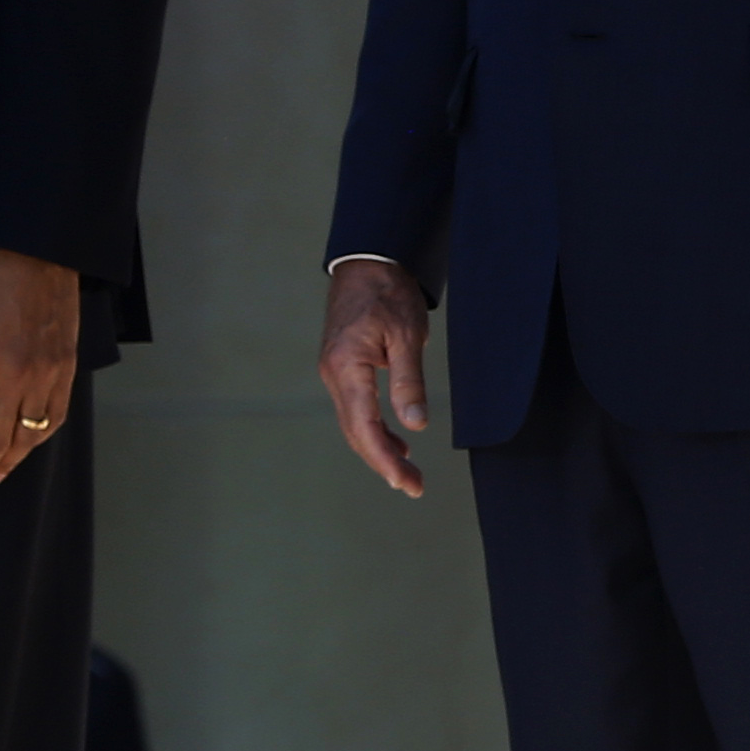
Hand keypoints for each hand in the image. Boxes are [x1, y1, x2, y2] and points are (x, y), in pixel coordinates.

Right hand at [320, 256, 432, 495]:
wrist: (368, 263)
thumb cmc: (388, 293)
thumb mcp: (408, 336)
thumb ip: (409, 382)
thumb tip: (415, 425)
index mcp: (347, 369)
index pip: (364, 427)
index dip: (385, 459)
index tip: (407, 481)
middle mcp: (334, 375)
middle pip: (356, 432)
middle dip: (383, 462)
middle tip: (414, 487)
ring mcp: (335, 372)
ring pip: (354, 423)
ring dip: (378, 449)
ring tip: (408, 472)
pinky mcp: (342, 368)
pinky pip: (356, 407)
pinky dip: (375, 428)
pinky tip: (397, 440)